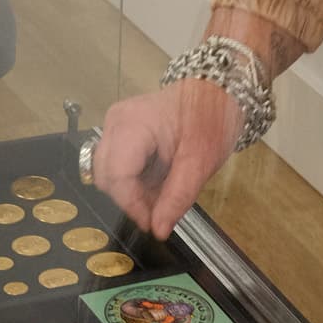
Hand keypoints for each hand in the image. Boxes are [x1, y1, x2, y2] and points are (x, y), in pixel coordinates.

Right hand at [93, 78, 240, 238]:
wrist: (216, 92)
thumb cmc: (211, 119)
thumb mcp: (201, 162)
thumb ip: (178, 197)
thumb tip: (159, 230)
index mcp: (133, 124)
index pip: (117, 175)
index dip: (132, 205)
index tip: (153, 224)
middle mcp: (115, 122)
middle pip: (106, 177)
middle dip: (131, 199)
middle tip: (161, 208)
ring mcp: (114, 126)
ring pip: (108, 175)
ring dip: (132, 191)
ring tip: (162, 191)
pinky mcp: (118, 132)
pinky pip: (115, 166)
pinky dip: (133, 181)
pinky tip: (157, 179)